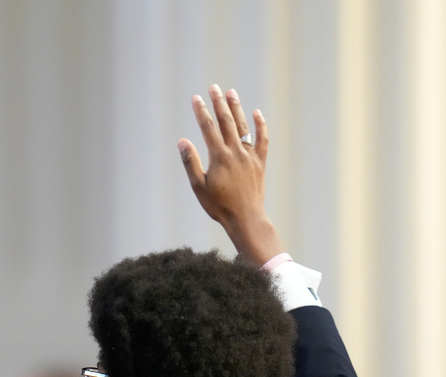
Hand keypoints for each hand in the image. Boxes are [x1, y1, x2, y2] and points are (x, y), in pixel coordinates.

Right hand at [178, 84, 282, 265]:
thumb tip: (182, 141)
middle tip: (214, 87)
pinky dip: (260, 126)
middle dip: (219, 103)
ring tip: (231, 92)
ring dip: (237, 108)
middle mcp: (235, 152)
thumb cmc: (219, 206)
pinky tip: (256, 113)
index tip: (196, 98)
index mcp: (219, 157)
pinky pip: (263, 140)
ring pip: (243, 127)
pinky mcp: (260, 163)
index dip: (201, 111)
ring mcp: (249, 156)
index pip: (208, 128)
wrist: (246, 219)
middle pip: (226, 121)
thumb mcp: (199, 186)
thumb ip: (191, 162)